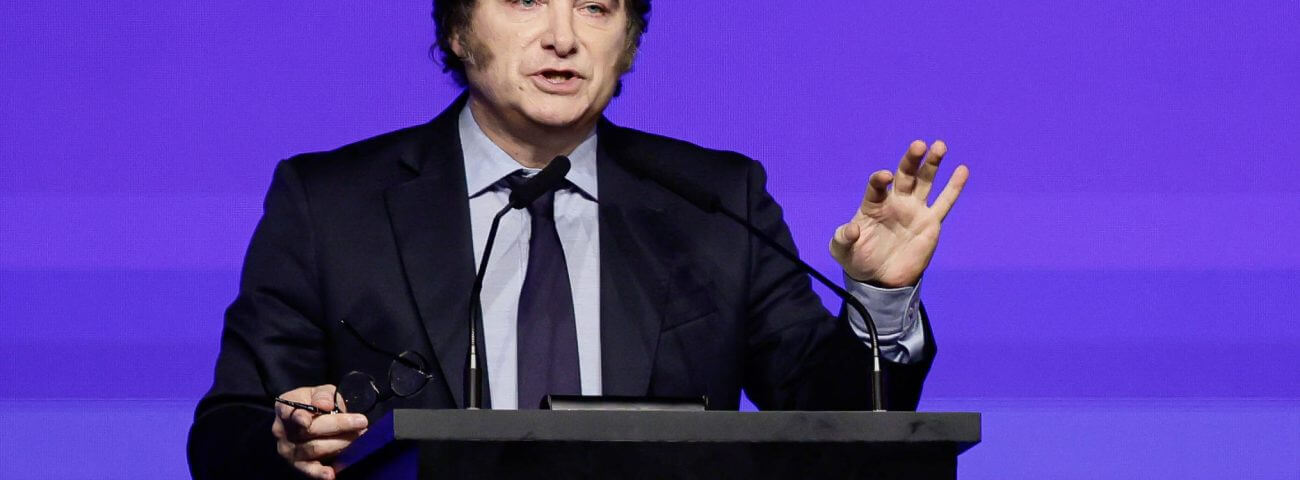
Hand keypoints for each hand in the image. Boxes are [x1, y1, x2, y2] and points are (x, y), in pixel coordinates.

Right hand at [271, 384, 368, 479]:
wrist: (310, 420)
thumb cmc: (316, 403)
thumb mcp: (320, 392)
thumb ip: (323, 395)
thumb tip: (325, 405)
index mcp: (284, 409)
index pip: (291, 412)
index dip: (304, 414)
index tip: (327, 409)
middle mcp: (282, 431)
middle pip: (310, 430)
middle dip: (339, 425)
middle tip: (361, 422)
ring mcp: (289, 450)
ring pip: (315, 449)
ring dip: (340, 443)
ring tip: (358, 437)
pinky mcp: (299, 465)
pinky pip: (309, 470)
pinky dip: (320, 473)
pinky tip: (331, 474)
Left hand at [829, 140, 968, 286]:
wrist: (881, 280)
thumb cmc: (859, 260)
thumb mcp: (843, 251)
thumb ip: (843, 239)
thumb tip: (852, 229)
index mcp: (873, 204)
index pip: (877, 186)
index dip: (880, 180)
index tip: (884, 177)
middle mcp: (895, 201)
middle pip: (905, 175)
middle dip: (911, 160)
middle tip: (919, 145)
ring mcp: (914, 210)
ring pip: (925, 182)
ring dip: (932, 164)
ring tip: (940, 146)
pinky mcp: (930, 222)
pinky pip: (944, 203)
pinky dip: (954, 187)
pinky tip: (962, 170)